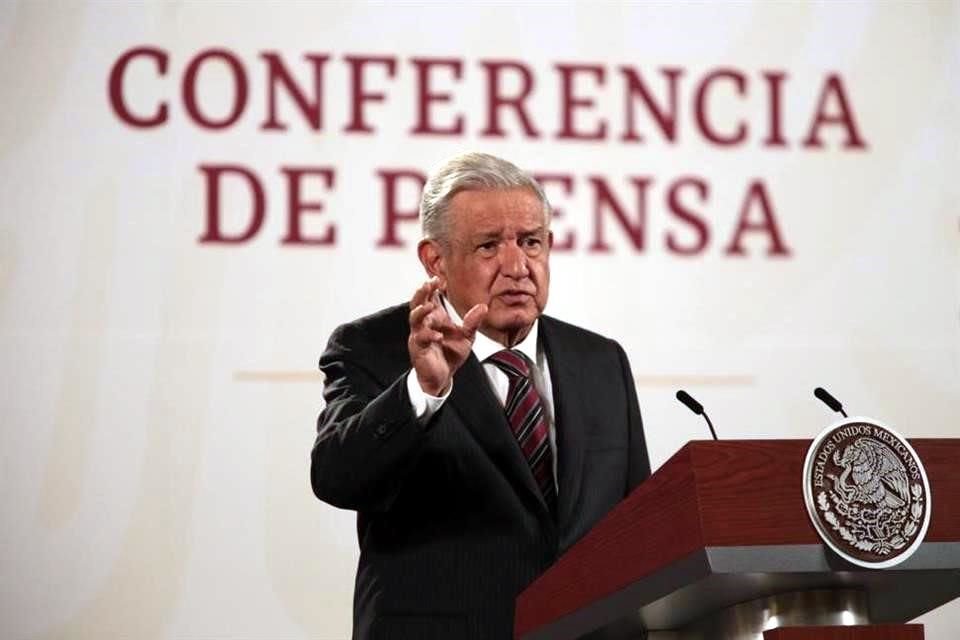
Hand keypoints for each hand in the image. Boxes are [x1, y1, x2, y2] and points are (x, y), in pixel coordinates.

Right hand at [408, 278, 487, 395]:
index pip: (429, 298)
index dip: (431, 288)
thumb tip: (483, 306)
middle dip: (421, 293)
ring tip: (428, 306)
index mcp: (434, 318)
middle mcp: (424, 324)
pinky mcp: (418, 349)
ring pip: (414, 319)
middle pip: (417, 303)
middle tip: (428, 284)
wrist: (443, 377)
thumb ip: (472, 322)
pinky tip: (438, 335)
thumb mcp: (466, 337)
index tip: (438, 279)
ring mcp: (419, 336)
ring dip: (420, 311)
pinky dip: (429, 336)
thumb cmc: (450, 354)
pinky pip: (420, 339)